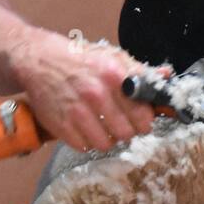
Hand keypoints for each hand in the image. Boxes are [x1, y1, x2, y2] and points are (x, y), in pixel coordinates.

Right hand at [7, 27, 168, 152]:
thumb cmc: (78, 59)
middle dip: (128, 132)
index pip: (143, 113)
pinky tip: (86, 128)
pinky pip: (84, 147)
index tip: (142, 120)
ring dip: (108, 139)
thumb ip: (139, 71)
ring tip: (104, 127)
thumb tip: (166, 76)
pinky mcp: (61, 125)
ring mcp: (77, 111)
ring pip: (106, 144)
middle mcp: (96, 93)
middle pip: (127, 133)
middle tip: (123, 125)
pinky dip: (87, 141)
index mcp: (113, 75)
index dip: (145, 120)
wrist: (37, 60)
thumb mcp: (111, 56)